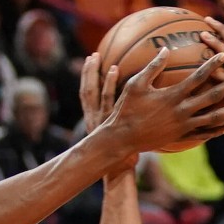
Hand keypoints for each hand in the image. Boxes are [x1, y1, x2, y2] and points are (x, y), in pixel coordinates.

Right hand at [80, 53, 135, 170]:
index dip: (87, 80)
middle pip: (88, 91)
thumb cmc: (122, 153)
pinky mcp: (111, 121)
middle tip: (92, 55)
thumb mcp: (118, 135)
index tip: (90, 63)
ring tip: (102, 60)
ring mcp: (102, 119)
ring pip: (97, 93)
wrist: (118, 168)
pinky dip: (109, 84)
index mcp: (93, 120)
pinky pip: (108, 98)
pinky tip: (115, 71)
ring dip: (98, 76)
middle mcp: (95, 118)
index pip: (87, 96)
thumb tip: (136, 108)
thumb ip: (122, 120)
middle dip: (88, 74)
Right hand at [102, 48, 223, 154]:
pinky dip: (216, 130)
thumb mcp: (136, 84)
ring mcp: (183, 126)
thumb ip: (153, 67)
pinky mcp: (180, 137)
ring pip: (213, 118)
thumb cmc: (126, 109)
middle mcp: (182, 111)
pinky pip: (203, 134)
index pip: (198, 77)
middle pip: (213, 97)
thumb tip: (166, 49)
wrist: (122, 139)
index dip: (213, 65)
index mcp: (173, 96)